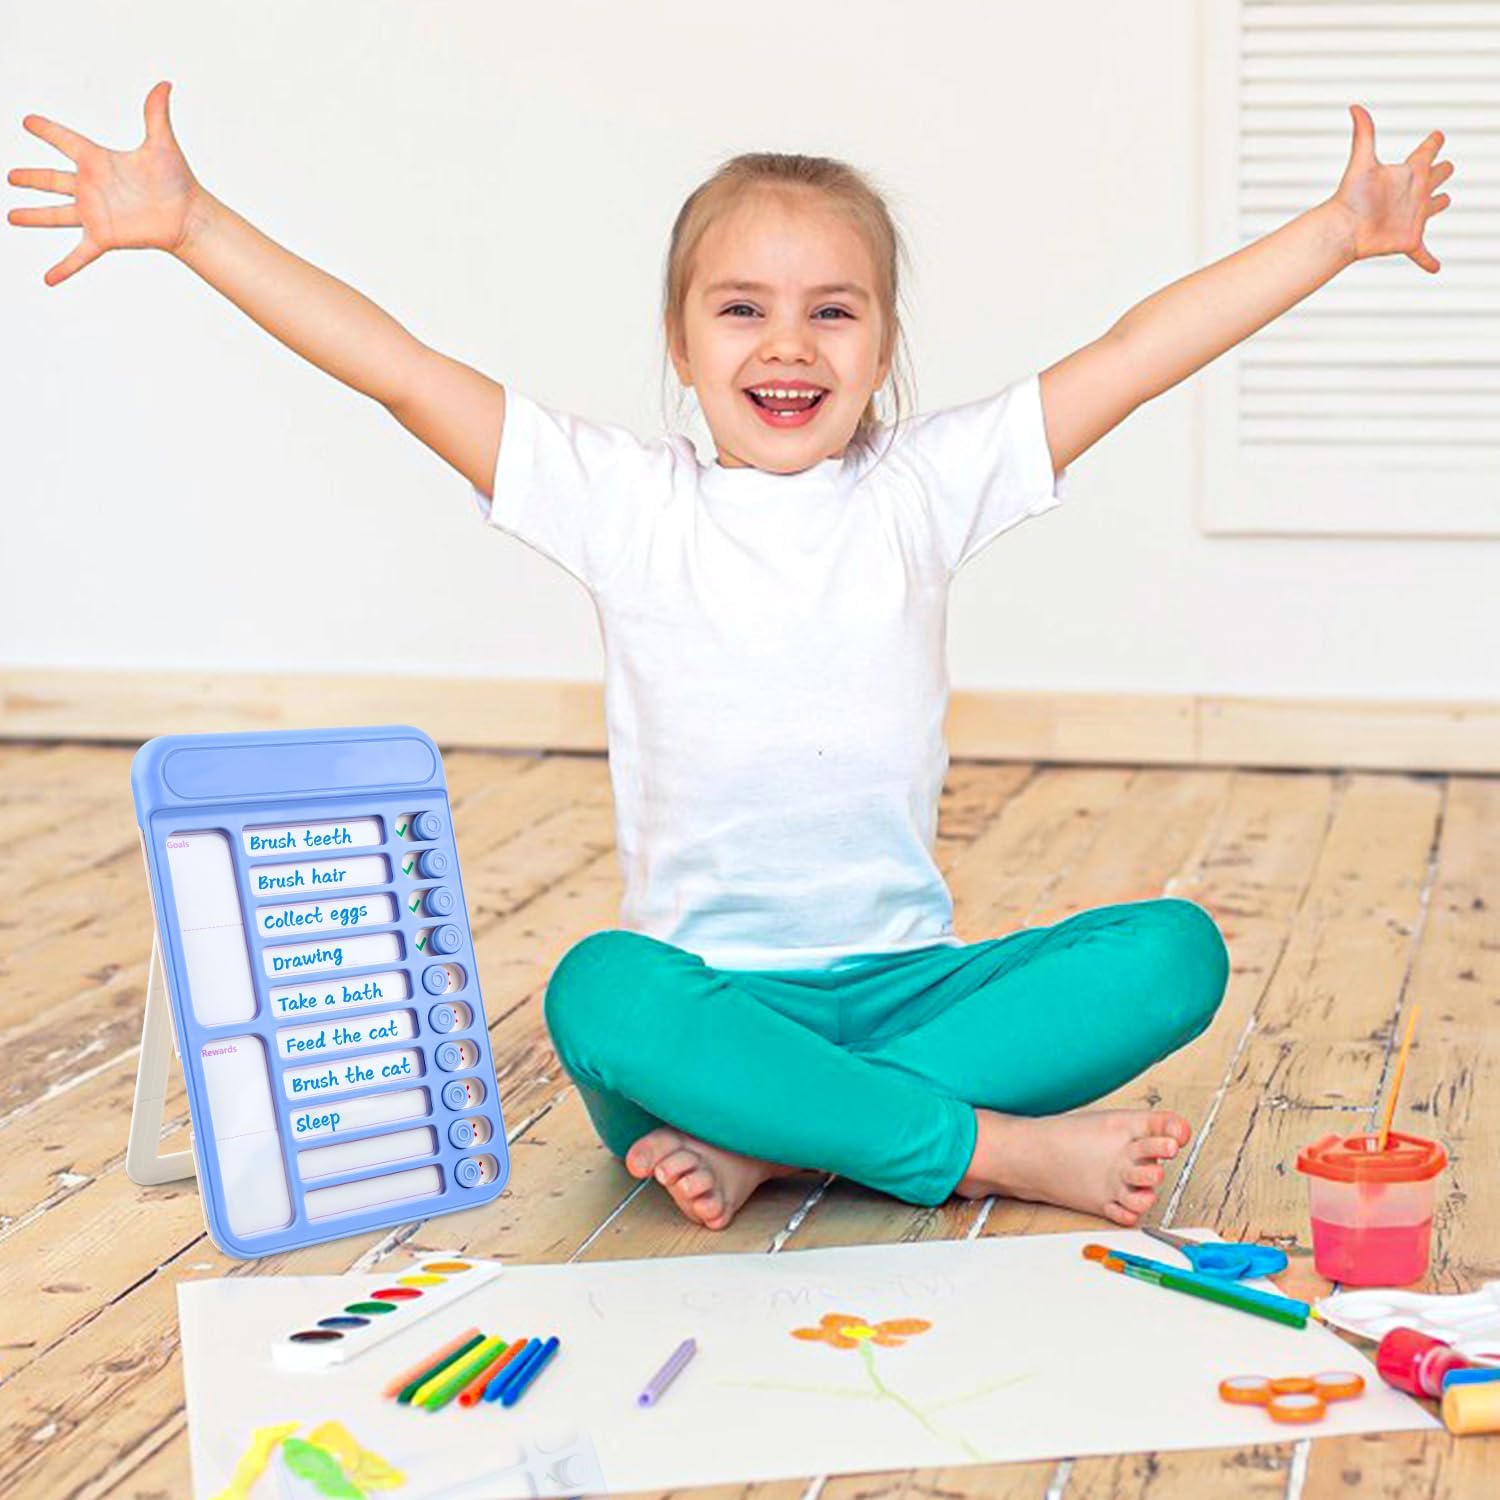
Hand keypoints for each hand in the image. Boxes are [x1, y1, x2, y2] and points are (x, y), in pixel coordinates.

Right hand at [7, 81, 201, 285]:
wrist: (188, 217)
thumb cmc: (177, 181)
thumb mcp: (162, 144)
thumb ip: (156, 113)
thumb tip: (165, 84)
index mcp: (99, 160)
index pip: (65, 140)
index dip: (47, 130)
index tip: (27, 121)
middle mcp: (92, 187)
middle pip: (52, 179)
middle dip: (31, 177)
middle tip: (11, 176)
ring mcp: (95, 213)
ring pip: (56, 214)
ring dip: (33, 216)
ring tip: (10, 217)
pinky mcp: (104, 236)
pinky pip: (79, 254)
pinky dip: (64, 267)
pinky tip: (48, 280)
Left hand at [1330, 103, 1451, 272]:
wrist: (1343, 230)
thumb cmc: (1351, 197)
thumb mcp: (1362, 163)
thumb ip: (1363, 134)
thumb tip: (1354, 106)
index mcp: (1409, 172)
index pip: (1427, 151)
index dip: (1434, 143)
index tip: (1437, 136)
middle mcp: (1414, 192)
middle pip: (1436, 176)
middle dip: (1442, 171)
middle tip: (1448, 166)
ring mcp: (1414, 216)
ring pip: (1434, 207)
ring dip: (1439, 204)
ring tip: (1444, 200)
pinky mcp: (1409, 239)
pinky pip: (1422, 253)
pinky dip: (1429, 260)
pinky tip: (1435, 268)